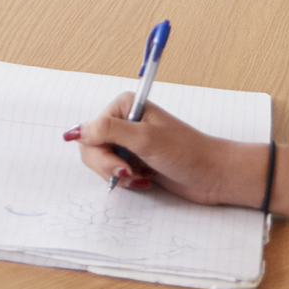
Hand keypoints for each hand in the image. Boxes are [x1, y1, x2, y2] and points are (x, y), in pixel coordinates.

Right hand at [69, 95, 257, 205]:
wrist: (211, 174)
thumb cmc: (186, 152)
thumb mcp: (145, 139)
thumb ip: (109, 131)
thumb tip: (77, 131)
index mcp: (123, 106)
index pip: (89, 131)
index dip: (100, 152)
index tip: (122, 164)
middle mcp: (122, 121)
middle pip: (91, 148)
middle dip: (108, 167)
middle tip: (130, 173)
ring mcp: (128, 142)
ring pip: (100, 163)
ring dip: (119, 176)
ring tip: (140, 177)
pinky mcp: (134, 160)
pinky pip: (114, 173)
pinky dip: (127, 181)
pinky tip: (146, 180)